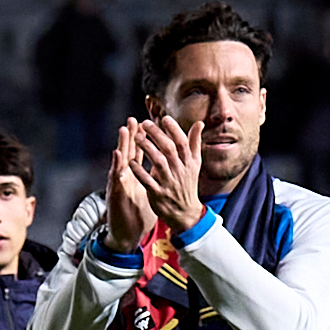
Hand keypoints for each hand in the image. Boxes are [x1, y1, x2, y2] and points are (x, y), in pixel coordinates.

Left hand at [117, 117, 198, 237]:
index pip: (182, 142)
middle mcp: (180, 170)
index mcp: (189, 161)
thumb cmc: (187, 183)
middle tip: (144, 123)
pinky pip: (147, 181)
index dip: (173, 129)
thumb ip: (194, 142)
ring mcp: (169, 182)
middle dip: (157, 135)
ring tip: (136, 137)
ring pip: (158, 162)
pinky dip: (139, 171)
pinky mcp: (158, 193)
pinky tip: (130, 162)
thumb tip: (199, 122)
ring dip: (147, 148)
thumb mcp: (194, 163)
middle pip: (169, 149)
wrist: (185, 212)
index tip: (164, 118)